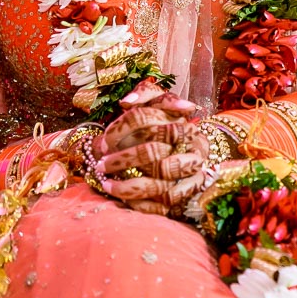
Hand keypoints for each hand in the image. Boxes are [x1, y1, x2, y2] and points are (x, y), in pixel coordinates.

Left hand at [94, 80, 204, 214]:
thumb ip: (145, 94)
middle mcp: (191, 142)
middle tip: (101, 165)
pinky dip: (143, 203)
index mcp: (179, 118)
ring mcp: (194, 167)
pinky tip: (126, 200)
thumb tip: (127, 102)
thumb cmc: (168, 126)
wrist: (195, 151)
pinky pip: (166, 201)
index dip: (119, 130)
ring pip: (157, 181)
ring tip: (107, 186)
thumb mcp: (160, 104)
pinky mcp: (191, 189)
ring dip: (127, 186)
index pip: (144, 118)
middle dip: (121, 160)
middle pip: (150, 152)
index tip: (103, 141)